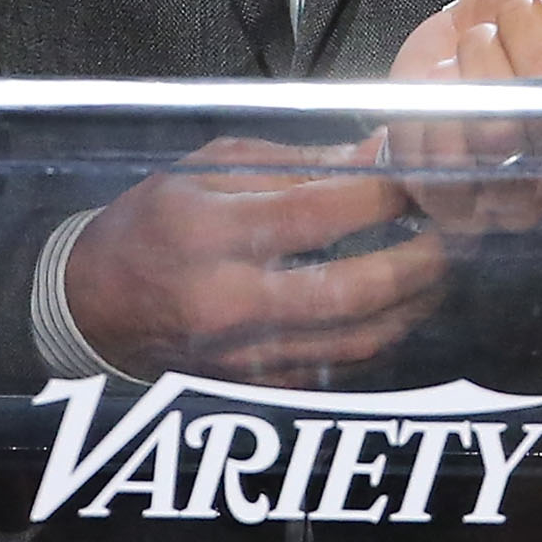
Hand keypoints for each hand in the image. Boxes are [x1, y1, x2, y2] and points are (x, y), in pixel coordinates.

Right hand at [64, 137, 444, 380]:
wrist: (93, 305)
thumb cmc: (152, 222)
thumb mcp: (207, 167)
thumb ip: (296, 164)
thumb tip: (377, 154)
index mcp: (210, 231)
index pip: (318, 213)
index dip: (385, 196)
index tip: (422, 179)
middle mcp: (229, 300)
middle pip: (349, 292)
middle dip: (415, 262)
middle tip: (449, 233)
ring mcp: (244, 355)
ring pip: (354, 341)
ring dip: (411, 305)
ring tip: (438, 270)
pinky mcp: (255, 386)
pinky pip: (337, 370)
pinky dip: (379, 339)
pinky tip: (400, 308)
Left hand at [387, 0, 541, 232]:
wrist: (461, 43)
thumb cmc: (534, 29)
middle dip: (524, 21)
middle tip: (518, 16)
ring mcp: (518, 189)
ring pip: (497, 118)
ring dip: (479, 53)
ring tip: (484, 47)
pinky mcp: (456, 199)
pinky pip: (442, 147)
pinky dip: (438, 91)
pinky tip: (451, 80)